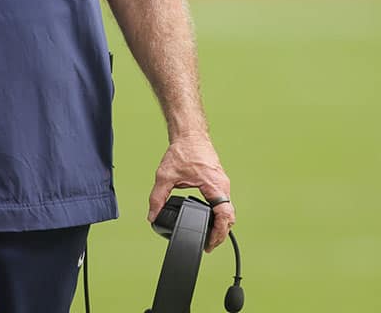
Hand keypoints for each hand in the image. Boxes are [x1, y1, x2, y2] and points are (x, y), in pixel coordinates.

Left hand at [148, 133, 234, 251]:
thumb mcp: (165, 176)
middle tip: (208, 246)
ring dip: (221, 224)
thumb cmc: (183, 151)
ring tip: (210, 237)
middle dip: (220, 234)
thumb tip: (152, 216)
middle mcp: (222, 185)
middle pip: (229, 217)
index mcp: (214, 185)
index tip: (210, 244)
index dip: (219, 233)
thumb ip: (157, 198)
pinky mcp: (219, 182)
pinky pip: (224, 202)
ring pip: (228, 210)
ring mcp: (222, 183)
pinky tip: (211, 220)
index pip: (224, 215)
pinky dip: (219, 214)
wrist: (190, 135)